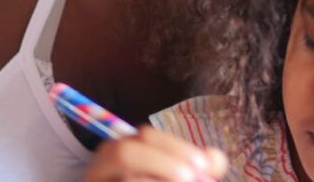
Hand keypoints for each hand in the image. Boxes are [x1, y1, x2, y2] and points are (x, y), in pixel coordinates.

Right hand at [83, 127, 227, 181]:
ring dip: (157, 180)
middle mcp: (102, 166)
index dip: (175, 147)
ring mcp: (97, 181)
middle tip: (190, 177)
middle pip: (124, 152)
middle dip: (162, 163)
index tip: (202, 164)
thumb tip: (216, 159)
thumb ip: (196, 167)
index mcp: (122, 152)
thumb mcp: (174, 175)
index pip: (145, 136)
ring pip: (126, 179)